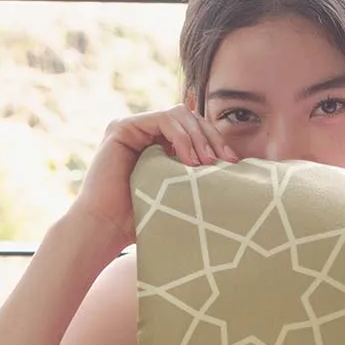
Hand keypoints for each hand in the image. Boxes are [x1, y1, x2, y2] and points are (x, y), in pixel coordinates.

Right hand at [68, 104, 238, 254]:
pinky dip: (180, 136)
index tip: (233, 164)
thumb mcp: (180, 197)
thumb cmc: (143, 221)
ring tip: (207, 163)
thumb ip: (197, 182)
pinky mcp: (122, 128)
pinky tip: (189, 160)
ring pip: (179, 115)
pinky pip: (161, 119)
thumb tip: (236, 180)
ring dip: (198, 137)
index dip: (217, 142)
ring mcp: (133, 128)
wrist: (108, 229)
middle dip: (212, 137)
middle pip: (191, 119)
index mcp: (161, 145)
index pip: (196, 130)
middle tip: (224, 162)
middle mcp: (147, 133)